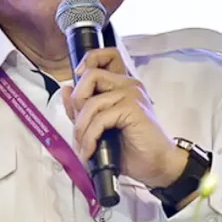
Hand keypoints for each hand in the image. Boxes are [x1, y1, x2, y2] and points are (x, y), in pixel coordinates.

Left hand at [60, 48, 186, 187]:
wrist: (157, 165)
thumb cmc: (131, 147)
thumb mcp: (99, 126)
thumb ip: (82, 108)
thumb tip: (65, 88)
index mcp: (121, 84)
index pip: (106, 55)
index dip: (88, 62)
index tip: (76, 83)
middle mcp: (127, 84)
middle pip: (90, 75)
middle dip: (77, 102)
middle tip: (79, 127)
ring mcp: (131, 94)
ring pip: (91, 102)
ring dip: (81, 129)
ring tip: (83, 148)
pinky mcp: (132, 108)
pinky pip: (100, 118)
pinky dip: (90, 137)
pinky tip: (90, 151)